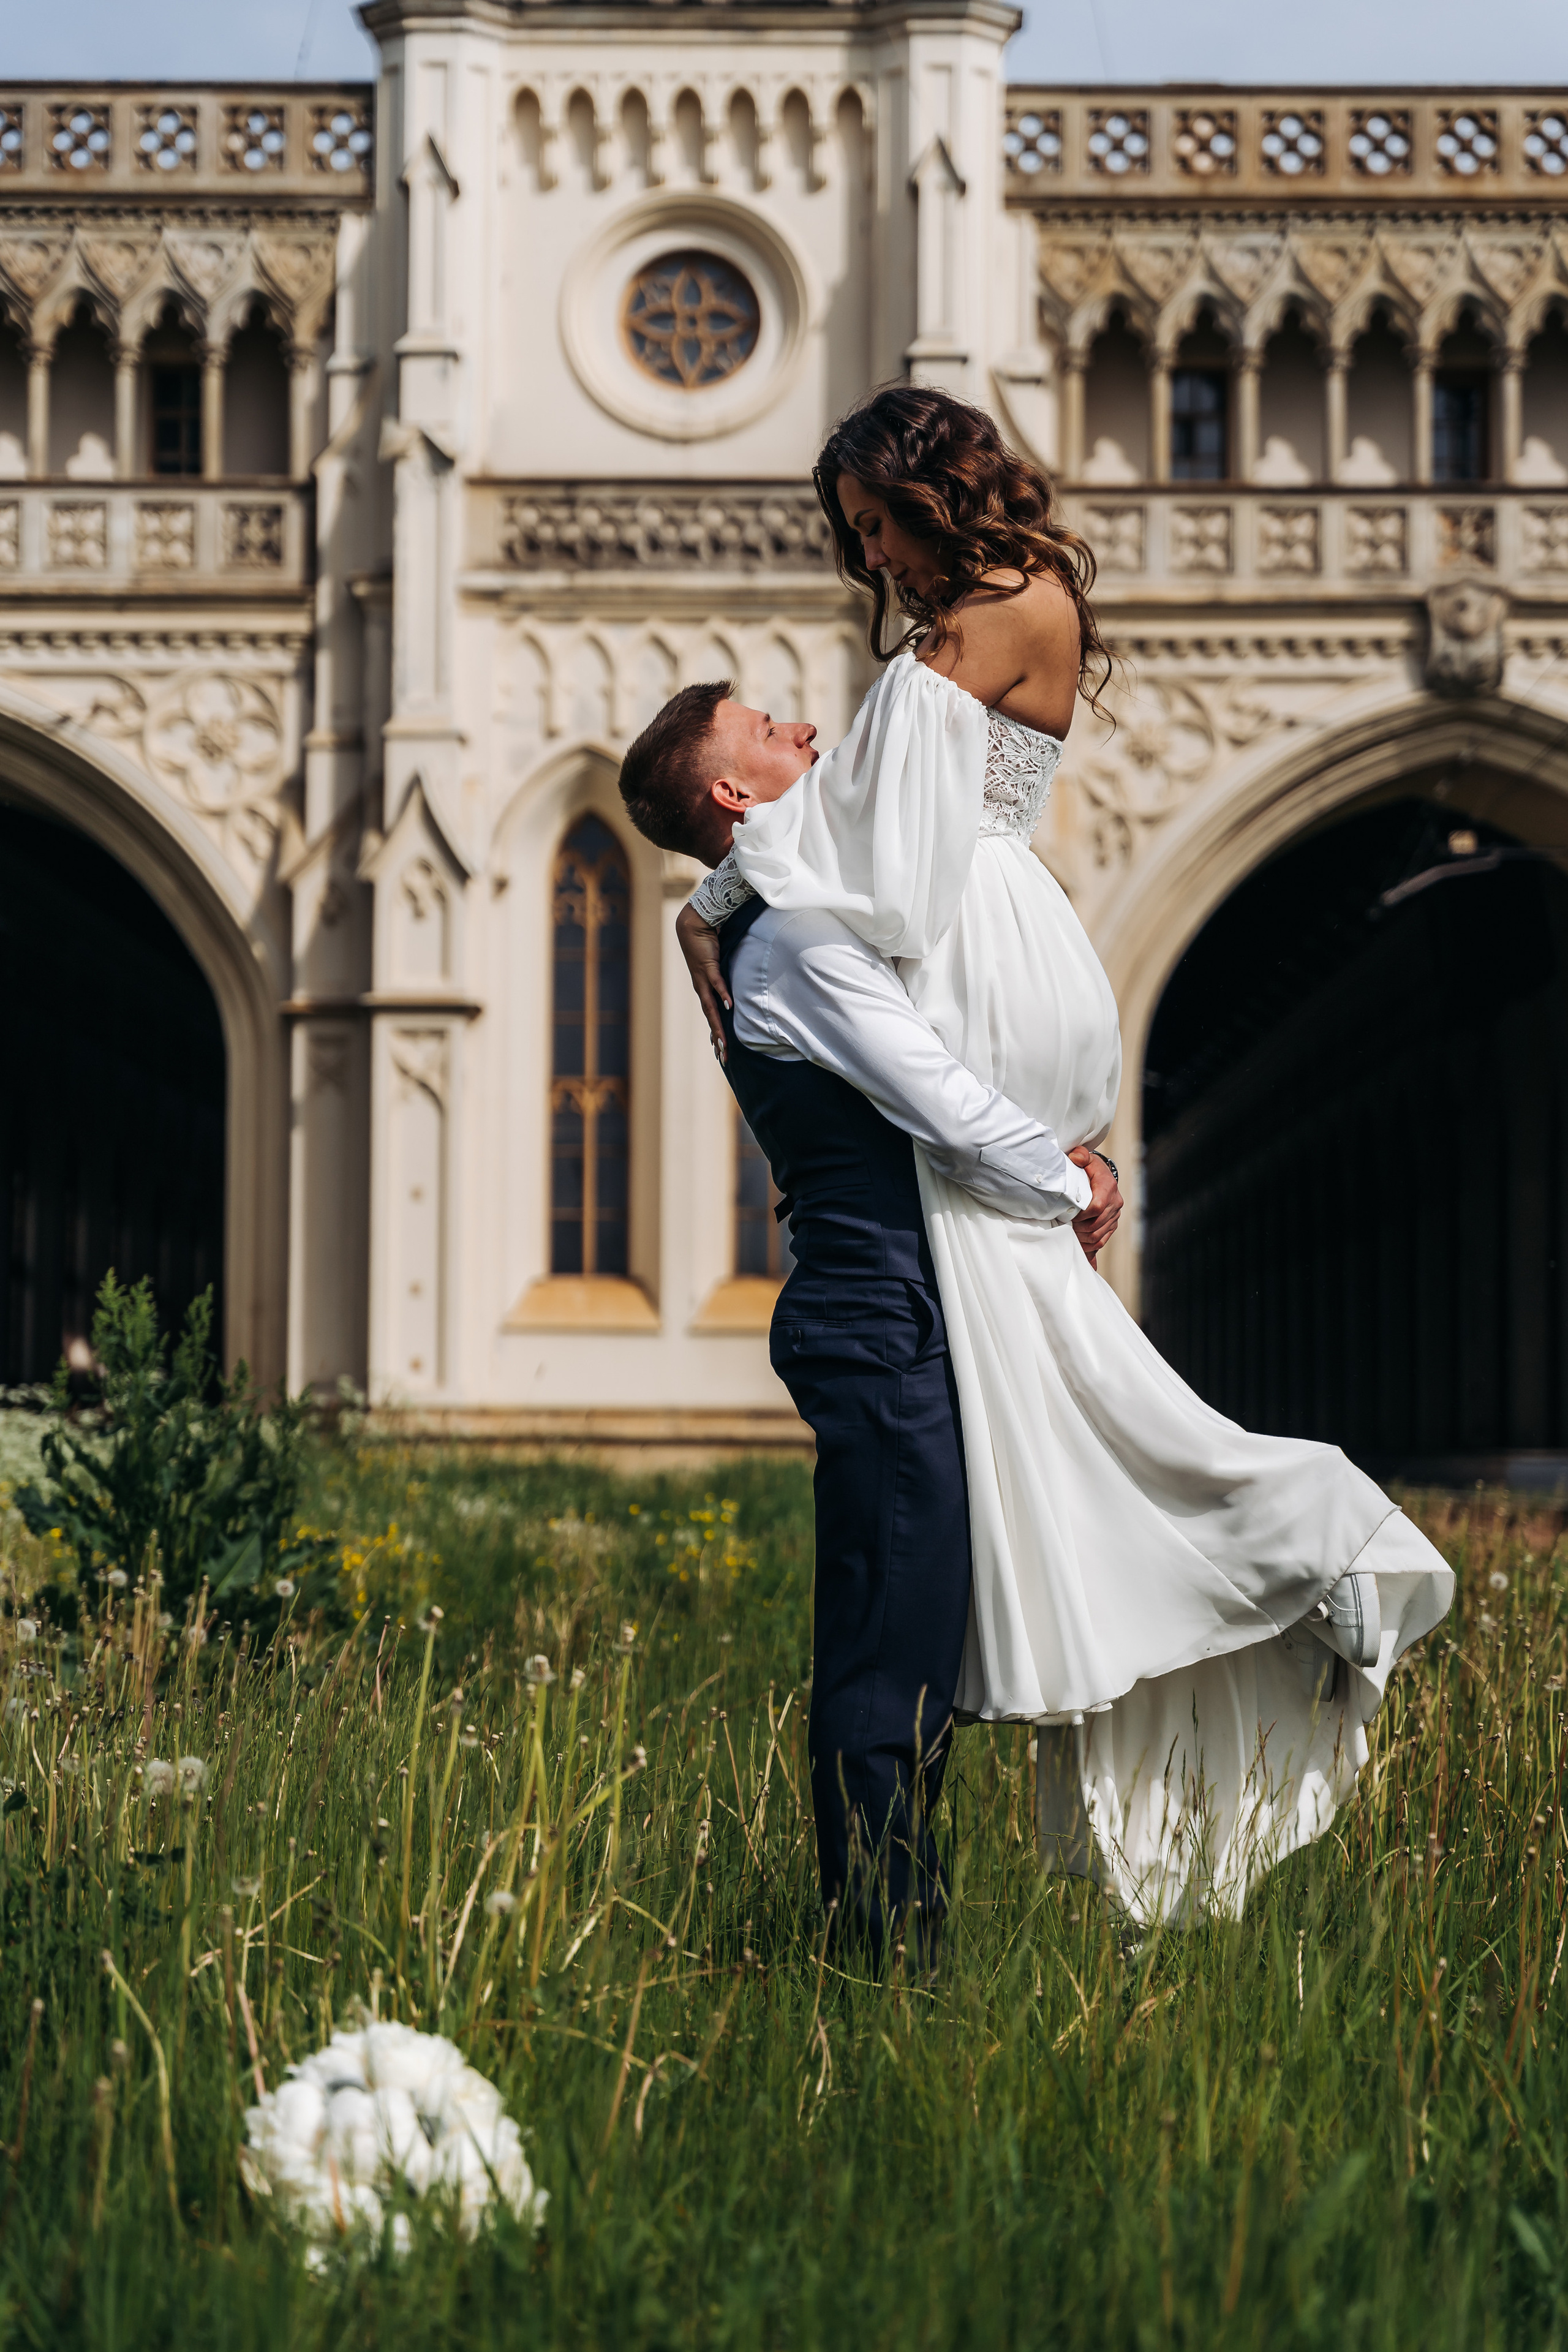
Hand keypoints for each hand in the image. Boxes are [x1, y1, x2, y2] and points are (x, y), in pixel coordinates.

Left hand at [676, 901, 730, 1062]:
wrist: (694, 923)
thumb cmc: (706, 942)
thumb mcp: (718, 964)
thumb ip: (725, 975)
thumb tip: (734, 984)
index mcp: (704, 988)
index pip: (711, 1015)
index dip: (716, 1033)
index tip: (720, 1050)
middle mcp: (701, 987)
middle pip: (710, 1018)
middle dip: (718, 1038)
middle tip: (723, 1057)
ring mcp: (703, 978)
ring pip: (711, 1007)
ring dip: (717, 1025)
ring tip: (724, 1042)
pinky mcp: (707, 965)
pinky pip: (717, 983)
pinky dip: (723, 995)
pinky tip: (729, 1006)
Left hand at [1068, 1146, 1121, 1269]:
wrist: (1101, 1176)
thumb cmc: (1088, 1168)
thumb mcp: (1084, 1158)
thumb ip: (1080, 1155)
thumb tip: (1075, 1158)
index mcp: (1108, 1187)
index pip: (1097, 1207)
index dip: (1081, 1214)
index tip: (1067, 1215)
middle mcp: (1115, 1203)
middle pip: (1096, 1225)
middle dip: (1078, 1228)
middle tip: (1062, 1227)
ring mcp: (1114, 1216)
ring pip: (1098, 1236)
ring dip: (1081, 1239)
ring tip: (1067, 1235)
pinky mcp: (1112, 1225)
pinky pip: (1101, 1241)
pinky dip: (1088, 1247)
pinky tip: (1077, 1248)